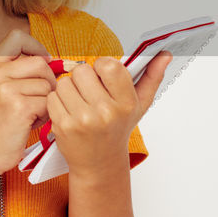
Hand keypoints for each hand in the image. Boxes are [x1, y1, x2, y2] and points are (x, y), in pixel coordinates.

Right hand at [0, 30, 57, 170]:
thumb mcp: (0, 88)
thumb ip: (19, 70)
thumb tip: (51, 59)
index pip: (18, 37)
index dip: (36, 47)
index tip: (42, 62)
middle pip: (40, 62)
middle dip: (47, 81)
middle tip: (38, 98)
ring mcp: (5, 89)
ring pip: (47, 84)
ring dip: (45, 101)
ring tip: (30, 113)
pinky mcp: (18, 106)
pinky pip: (48, 102)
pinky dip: (45, 115)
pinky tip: (30, 122)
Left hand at [48, 51, 172, 177]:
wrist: (100, 162)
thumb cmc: (118, 129)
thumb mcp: (138, 104)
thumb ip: (152, 77)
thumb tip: (165, 54)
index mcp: (126, 103)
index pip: (109, 65)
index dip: (101, 66)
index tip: (102, 76)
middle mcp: (105, 112)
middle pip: (82, 71)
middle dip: (83, 77)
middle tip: (89, 91)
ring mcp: (83, 119)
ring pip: (65, 82)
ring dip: (69, 89)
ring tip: (80, 103)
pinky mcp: (64, 126)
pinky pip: (53, 97)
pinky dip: (58, 101)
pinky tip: (69, 112)